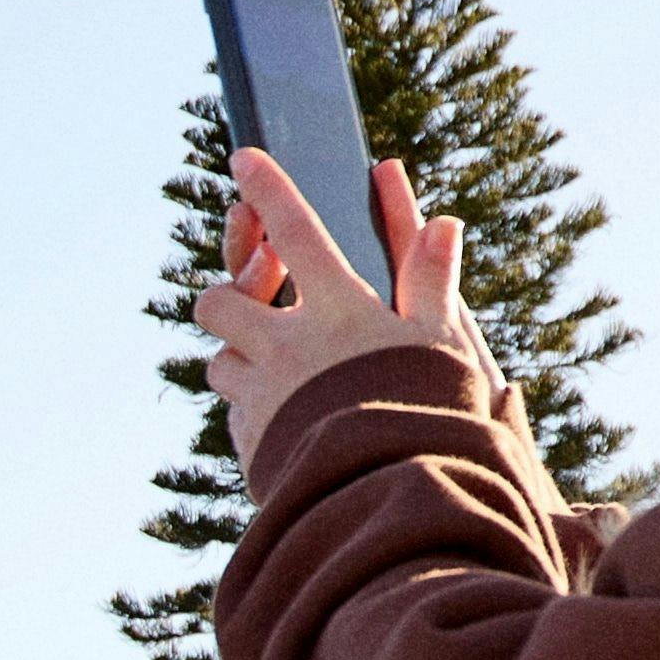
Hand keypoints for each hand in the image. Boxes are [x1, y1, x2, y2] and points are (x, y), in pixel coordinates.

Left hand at [199, 146, 480, 462]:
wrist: (389, 499)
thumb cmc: (431, 417)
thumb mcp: (442, 346)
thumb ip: (432, 283)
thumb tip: (442, 221)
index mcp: (337, 309)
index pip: (293, 228)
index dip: (267, 188)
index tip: (242, 160)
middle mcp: (286, 345)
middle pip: (217, 299)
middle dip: (230, 298)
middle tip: (262, 308)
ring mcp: (261, 394)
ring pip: (218, 361)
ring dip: (239, 361)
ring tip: (284, 377)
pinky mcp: (250, 442)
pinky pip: (234, 415)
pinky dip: (254, 413)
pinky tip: (293, 425)